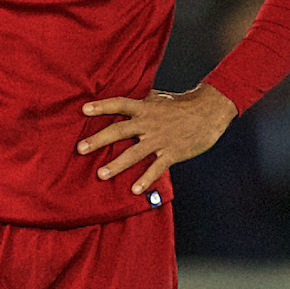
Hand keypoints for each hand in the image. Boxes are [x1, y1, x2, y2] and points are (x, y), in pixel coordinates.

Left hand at [77, 84, 237, 193]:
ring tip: (101, 174)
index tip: (84, 109)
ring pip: (134, 153)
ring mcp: (160, 139)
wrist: (208, 112)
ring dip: (116, 165)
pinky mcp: (172, 153)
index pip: (119, 104)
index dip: (102, 106)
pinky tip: (135, 189)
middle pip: (120, 130)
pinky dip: (145, 179)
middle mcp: (149, 123)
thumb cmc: (182, 104)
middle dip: (99, 139)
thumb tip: (125, 102)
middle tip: (80, 148)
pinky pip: (156, 168)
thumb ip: (141, 102)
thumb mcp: (159, 99)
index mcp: (145, 107)